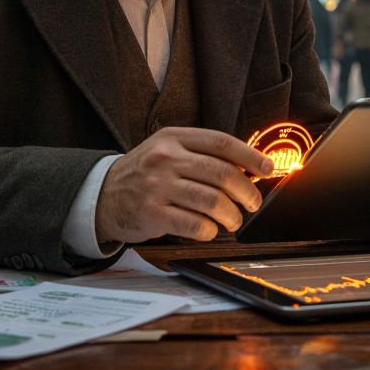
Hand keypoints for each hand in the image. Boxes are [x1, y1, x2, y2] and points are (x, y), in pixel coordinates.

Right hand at [95, 127, 272, 243]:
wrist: (101, 194)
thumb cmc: (144, 173)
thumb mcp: (168, 151)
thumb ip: (201, 155)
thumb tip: (248, 168)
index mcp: (174, 139)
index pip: (221, 143)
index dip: (250, 156)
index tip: (268, 169)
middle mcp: (166, 159)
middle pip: (221, 173)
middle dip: (247, 192)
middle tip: (253, 203)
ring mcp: (157, 186)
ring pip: (212, 201)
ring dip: (232, 215)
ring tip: (233, 220)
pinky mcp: (152, 214)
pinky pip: (194, 224)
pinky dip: (210, 230)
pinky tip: (210, 230)